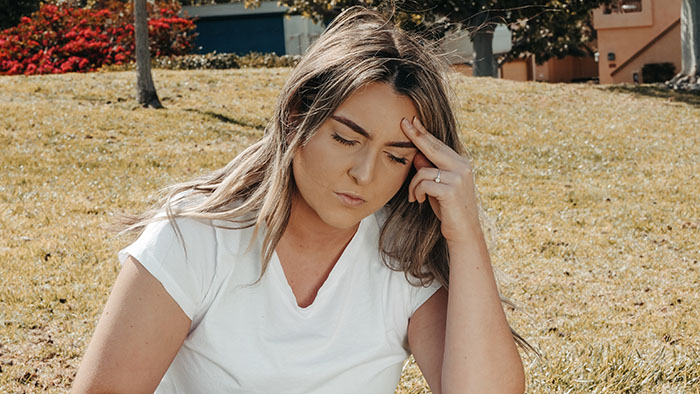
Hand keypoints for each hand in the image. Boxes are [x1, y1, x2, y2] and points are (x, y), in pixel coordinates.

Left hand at [400, 116, 481, 242]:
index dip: (424, 133)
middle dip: (416, 135)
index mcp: (461, 163)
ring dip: (413, 185)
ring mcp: (458, 177)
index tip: (412, 121)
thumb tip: (416, 154)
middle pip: (433, 147)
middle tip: (403, 123)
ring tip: (414, 197)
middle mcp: (462, 166)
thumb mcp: (437, 186)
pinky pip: (423, 183)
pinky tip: (418, 201)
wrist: (463, 232)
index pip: (438, 145)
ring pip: (423, 170)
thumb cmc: (448, 209)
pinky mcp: (450, 190)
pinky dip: (417, 192)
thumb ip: (430, 169)